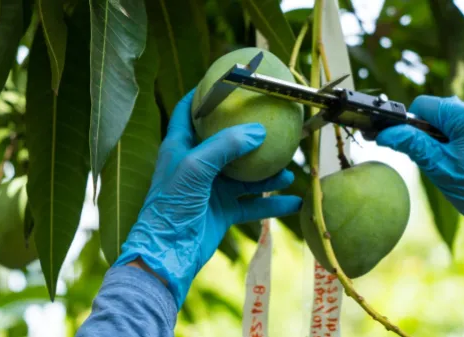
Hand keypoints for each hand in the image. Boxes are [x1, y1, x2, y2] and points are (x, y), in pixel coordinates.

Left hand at [114, 89, 301, 307]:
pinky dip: (273, 203)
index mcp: (181, 146)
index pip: (190, 111)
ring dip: (268, 173)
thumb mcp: (195, 167)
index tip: (226, 82)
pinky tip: (294, 202)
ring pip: (246, 174)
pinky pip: (254, 202)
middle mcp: (198, 164)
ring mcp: (212, 188)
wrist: (169, 252)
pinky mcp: (224, 210)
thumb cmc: (171, 205)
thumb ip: (225, 145)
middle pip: (227, 142)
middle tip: (273, 124)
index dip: (205, 95)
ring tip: (289, 169)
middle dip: (249, 134)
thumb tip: (258, 131)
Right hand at [376, 95, 463, 270]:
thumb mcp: (437, 166)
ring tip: (459, 162)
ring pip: (460, 117)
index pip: (425, 105)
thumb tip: (386, 133)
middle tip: (440, 159)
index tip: (417, 145)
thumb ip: (410, 143)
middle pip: (444, 110)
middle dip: (435, 131)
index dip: (413, 124)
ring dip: (452, 134)